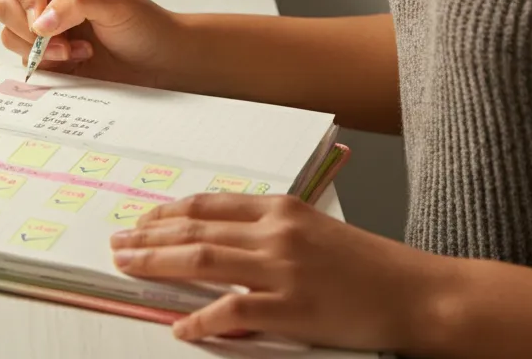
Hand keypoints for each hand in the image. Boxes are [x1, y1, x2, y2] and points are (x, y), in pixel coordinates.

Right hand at [0, 0, 181, 85]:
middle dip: (29, 26)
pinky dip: (46, 62)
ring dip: (40, 47)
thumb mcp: (114, 2)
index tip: (42, 16)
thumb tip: (41, 22)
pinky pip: (22, 56)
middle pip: (4, 2)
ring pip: (9, 32)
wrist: (156, 61)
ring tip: (76, 49)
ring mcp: (40, 21)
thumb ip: (76, 2)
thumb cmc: (141, 22)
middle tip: (60, 37)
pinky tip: (76, 58)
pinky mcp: (42, 50)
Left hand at [110, 193, 444, 351]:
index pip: (207, 205)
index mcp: (278, 208)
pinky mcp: (293, 308)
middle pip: (195, 228)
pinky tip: (181, 326)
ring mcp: (282, 268)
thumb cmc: (365, 264)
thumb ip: (265, 231)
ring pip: (203, 259)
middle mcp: (274, 231)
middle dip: (149, 235)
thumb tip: (216, 243)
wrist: (414, 292)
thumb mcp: (311, 230)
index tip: (140, 220)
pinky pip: (234, 312)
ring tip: (128, 268)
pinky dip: (202, 319)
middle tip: (117, 244)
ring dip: (158, 263)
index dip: (167, 212)